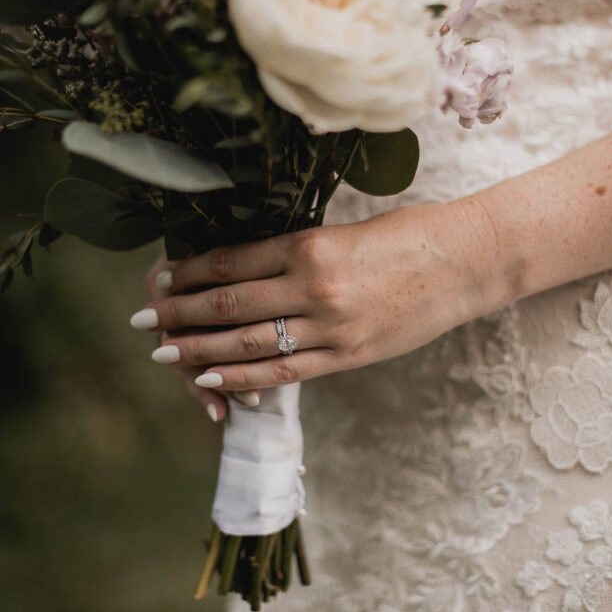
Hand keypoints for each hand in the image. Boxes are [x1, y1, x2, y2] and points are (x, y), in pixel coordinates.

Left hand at [131, 201, 501, 393]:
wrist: (467, 262)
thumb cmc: (408, 235)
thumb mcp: (344, 231)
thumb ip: (296, 251)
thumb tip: (245, 268)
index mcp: (311, 244)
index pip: (231, 262)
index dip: (189, 274)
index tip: (162, 280)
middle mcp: (314, 286)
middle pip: (229, 304)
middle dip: (180, 314)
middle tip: (145, 321)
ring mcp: (331, 327)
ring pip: (249, 342)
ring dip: (200, 349)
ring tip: (165, 352)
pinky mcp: (349, 356)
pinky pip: (285, 373)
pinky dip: (243, 378)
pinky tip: (211, 379)